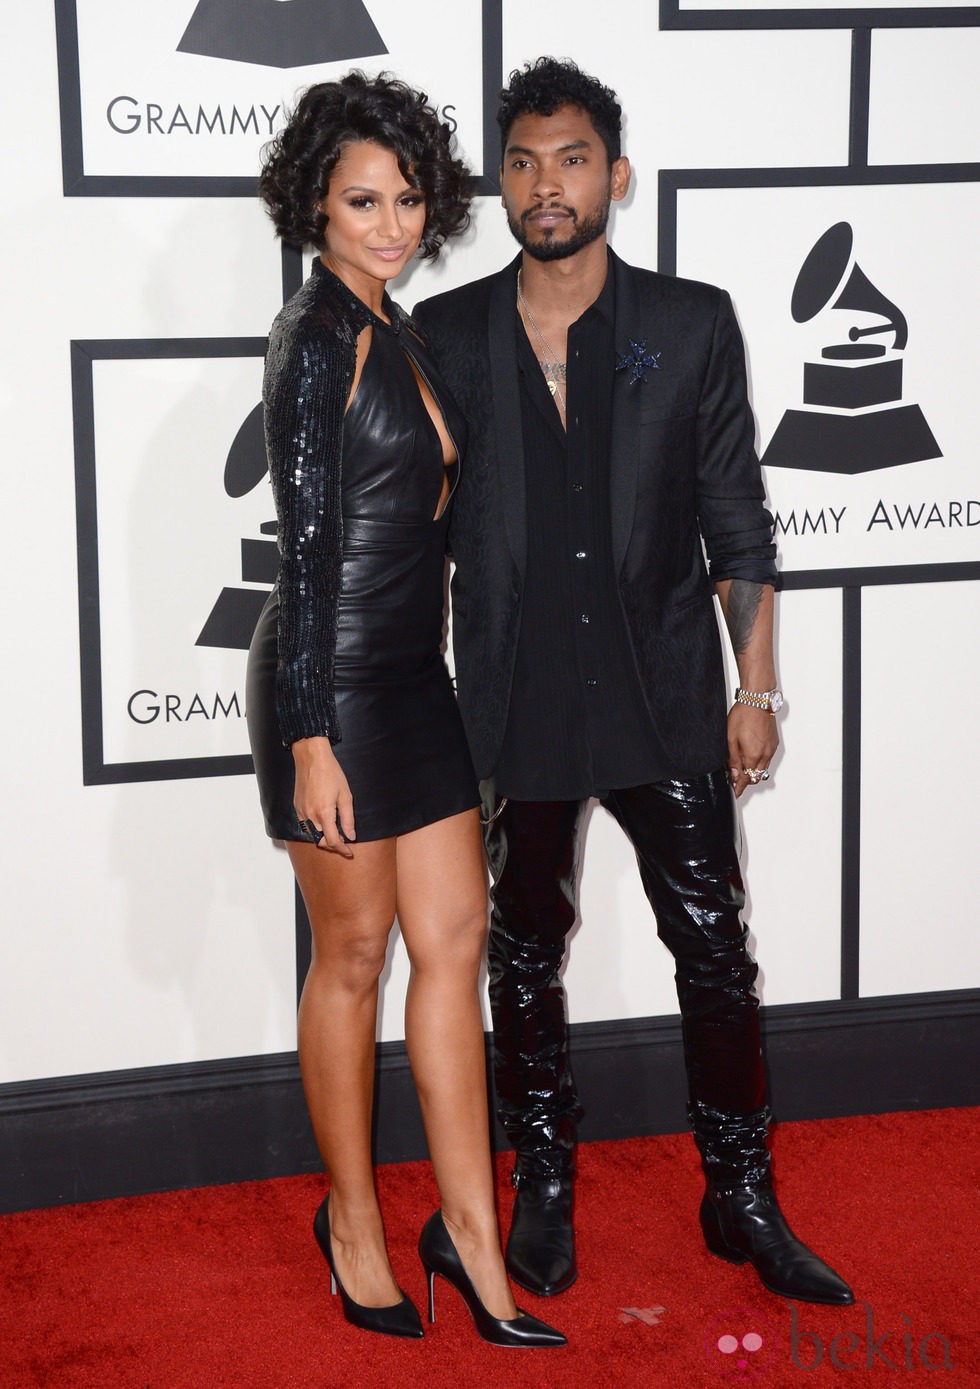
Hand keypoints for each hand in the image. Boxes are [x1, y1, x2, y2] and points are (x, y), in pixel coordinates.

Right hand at [291, 737, 355, 855]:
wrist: (312, 758)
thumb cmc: (330, 773)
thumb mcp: (345, 796)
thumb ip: (348, 819)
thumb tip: (351, 836)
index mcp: (324, 813)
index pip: (332, 841)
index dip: (342, 849)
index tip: (349, 852)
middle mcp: (310, 815)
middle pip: (321, 840)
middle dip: (333, 844)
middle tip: (345, 841)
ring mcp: (302, 811)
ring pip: (313, 833)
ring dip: (323, 836)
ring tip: (335, 831)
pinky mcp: (297, 807)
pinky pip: (306, 824)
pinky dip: (315, 827)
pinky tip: (324, 820)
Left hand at [727, 703, 778, 798]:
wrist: (757, 701)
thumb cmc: (742, 716)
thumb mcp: (731, 739)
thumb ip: (733, 759)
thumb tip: (734, 775)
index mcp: (753, 755)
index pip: (747, 778)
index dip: (740, 787)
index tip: (736, 792)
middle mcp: (765, 754)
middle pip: (756, 776)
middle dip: (746, 780)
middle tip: (735, 779)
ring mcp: (771, 748)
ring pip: (763, 768)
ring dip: (753, 770)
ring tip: (742, 767)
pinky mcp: (774, 743)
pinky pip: (767, 758)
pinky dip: (760, 761)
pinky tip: (751, 755)